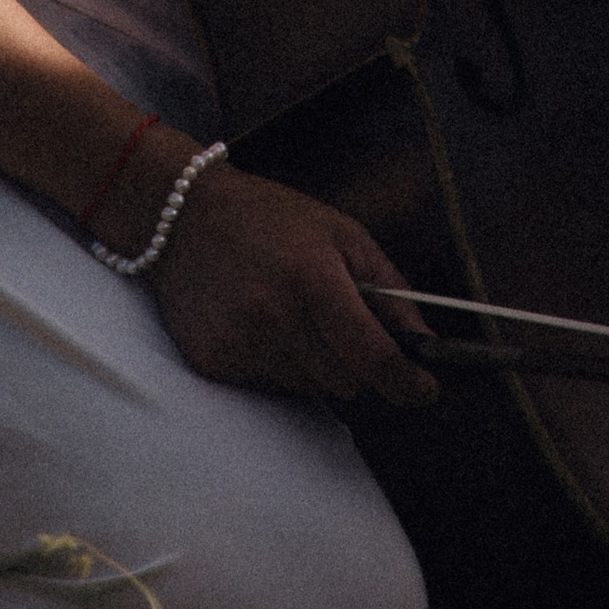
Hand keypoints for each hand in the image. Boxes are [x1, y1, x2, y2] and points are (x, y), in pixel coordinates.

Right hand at [147, 163, 438, 408]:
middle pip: (347, 381)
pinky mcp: (213, 363)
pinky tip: (263, 325)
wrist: (182, 218)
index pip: (372, 356)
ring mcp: (240, 344)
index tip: (425, 390)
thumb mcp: (342, 233)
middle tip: (344, 326)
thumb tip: (425, 341)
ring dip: (319, 366)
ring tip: (296, 317)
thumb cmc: (270, 218)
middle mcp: (274, 317)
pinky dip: (280, 366)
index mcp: (313, 278)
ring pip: (311, 388)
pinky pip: (270, 387)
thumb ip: (389, 288)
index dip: (406, 382)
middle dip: (359, 364)